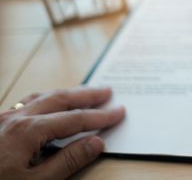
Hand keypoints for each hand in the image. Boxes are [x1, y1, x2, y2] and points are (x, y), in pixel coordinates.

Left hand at [0, 87, 124, 179]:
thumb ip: (67, 162)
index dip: (99, 117)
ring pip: (41, 97)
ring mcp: (2, 118)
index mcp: (28, 131)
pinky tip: (47, 104)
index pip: (74, 119)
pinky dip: (45, 99)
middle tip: (107, 91)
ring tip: (84, 93)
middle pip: (59, 99)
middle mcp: (15, 118)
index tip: (118, 112)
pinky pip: (26, 103)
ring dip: (66, 93)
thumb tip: (95, 143)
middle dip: (86, 95)